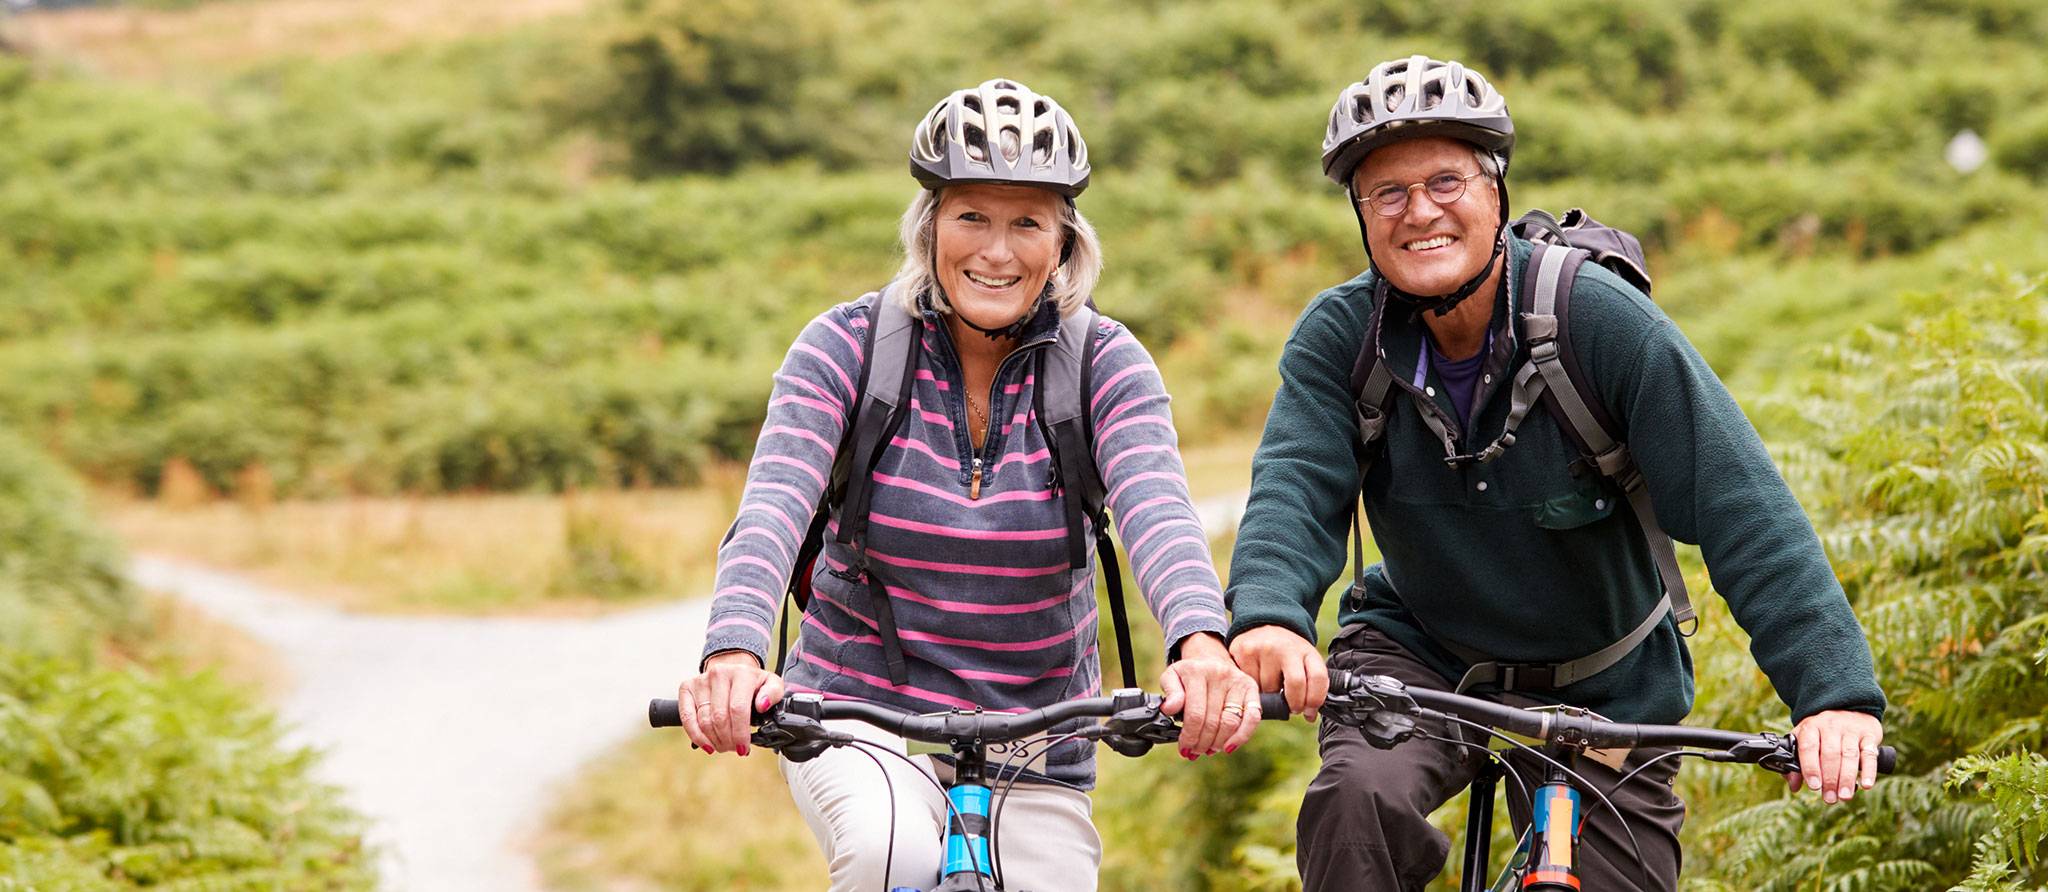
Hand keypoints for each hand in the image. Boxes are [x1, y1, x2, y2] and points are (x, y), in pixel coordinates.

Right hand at [678, 651, 783, 756]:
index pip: (738, 709)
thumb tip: (762, 705)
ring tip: (724, 746)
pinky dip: (696, 736)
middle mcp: (719, 674)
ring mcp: (701, 681)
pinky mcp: (687, 688)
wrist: (733, 672)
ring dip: (714, 740)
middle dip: (728, 740)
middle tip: (734, 748)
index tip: (743, 747)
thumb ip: (774, 694)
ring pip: (704, 720)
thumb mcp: (771, 685)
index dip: (740, 733)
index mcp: (741, 673)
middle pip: (720, 718)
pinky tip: (707, 745)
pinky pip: (687, 717)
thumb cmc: (752, 683)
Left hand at [1160, 633, 1259, 757]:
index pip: (1195, 714)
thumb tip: (1169, 709)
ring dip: (1218, 743)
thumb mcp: (1172, 677)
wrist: (1210, 657)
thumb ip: (1169, 693)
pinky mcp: (1251, 688)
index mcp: (1196, 672)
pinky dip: (1242, 736)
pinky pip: (1253, 717)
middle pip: (1213, 722)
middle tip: (1195, 751)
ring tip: (1208, 749)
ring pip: (1231, 723)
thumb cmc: (1189, 674)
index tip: (1184, 748)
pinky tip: (1229, 747)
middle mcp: (1219, 675)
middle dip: (1202, 743)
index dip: (1189, 737)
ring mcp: (1237, 681)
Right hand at [1228, 624, 1327, 721]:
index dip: (1315, 700)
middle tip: (1290, 706)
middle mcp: (1286, 647)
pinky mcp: (1244, 652)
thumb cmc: (1287, 651)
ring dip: (1270, 696)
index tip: (1309, 711)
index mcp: (1306, 651)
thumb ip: (1311, 684)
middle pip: (1295, 685)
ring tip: (1270, 685)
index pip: (1318, 678)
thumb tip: (1309, 716)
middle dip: (1294, 703)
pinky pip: (1249, 683)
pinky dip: (1253, 687)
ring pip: (1268, 689)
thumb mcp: (1304, 660)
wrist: (1263, 623)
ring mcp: (1263, 649)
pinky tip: (1256, 678)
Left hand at [1785, 710, 1882, 802]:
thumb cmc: (1822, 732)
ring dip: (1847, 779)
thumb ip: (1796, 763)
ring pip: (1849, 756)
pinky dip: (1869, 771)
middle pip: (1830, 754)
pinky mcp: (1869, 736)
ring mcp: (1851, 730)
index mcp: (1811, 727)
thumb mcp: (1804, 739)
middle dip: (1830, 779)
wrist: (1849, 707)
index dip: (1810, 767)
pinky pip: (1869, 754)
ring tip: (1844, 796)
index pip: (1809, 747)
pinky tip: (1866, 784)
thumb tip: (1793, 786)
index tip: (1814, 786)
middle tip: (1830, 798)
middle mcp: (1830, 726)